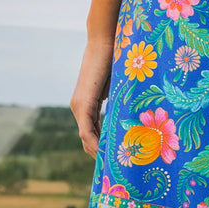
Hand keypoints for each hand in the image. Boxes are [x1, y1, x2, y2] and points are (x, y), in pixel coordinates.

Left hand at [70, 39, 113, 156]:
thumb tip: (130, 115)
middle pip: (87, 139)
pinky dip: (96, 143)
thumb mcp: (117, 86)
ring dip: (99, 151)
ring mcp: (78, 106)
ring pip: (86, 137)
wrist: (105, 41)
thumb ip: (118, 101)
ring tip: (114, 164)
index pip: (92, 132)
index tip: (116, 158)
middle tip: (118, 167)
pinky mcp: (82, 104)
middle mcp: (78, 107)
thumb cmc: (115, 58)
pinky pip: (87, 131)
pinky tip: (106, 153)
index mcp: (86, 104)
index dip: (102, 146)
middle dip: (101, 153)